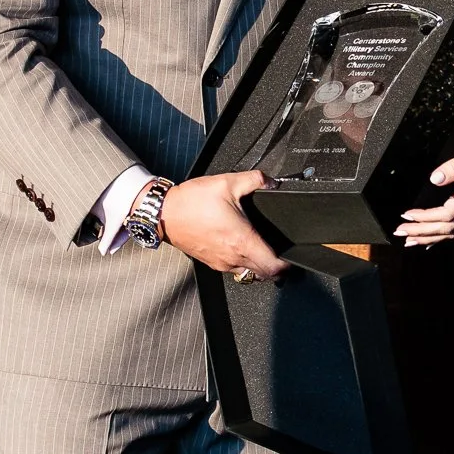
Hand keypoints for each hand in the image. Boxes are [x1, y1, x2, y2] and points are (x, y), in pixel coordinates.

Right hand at [161, 170, 289, 280]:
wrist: (162, 212)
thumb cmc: (191, 201)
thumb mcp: (227, 182)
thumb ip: (255, 179)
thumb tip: (271, 181)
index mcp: (241, 241)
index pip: (272, 267)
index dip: (286, 265)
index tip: (292, 257)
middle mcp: (232, 257)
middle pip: (264, 274)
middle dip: (276, 267)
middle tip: (282, 254)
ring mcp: (220, 262)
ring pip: (248, 273)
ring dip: (259, 265)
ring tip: (264, 249)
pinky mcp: (210, 262)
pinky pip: (233, 269)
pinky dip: (243, 263)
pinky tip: (242, 246)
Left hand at [396, 127, 453, 247]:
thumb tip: (436, 179)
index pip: (448, 212)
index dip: (426, 216)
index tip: (407, 214)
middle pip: (449, 227)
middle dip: (423, 231)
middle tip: (401, 232)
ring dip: (433, 237)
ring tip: (412, 240)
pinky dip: (447, 235)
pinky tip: (435, 238)